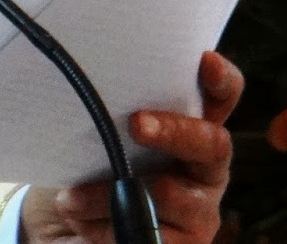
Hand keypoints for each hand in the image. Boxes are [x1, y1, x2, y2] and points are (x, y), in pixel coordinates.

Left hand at [22, 52, 242, 242]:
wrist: (66, 228)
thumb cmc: (85, 168)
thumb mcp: (92, 133)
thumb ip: (106, 110)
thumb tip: (86, 84)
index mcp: (189, 126)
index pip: (220, 97)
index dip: (220, 79)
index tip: (204, 60)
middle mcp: (203, 166)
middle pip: (212, 143)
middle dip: (175, 131)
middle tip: (137, 123)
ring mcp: (199, 208)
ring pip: (169, 194)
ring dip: (111, 193)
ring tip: (72, 198)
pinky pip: (152, 236)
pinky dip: (107, 228)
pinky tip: (83, 223)